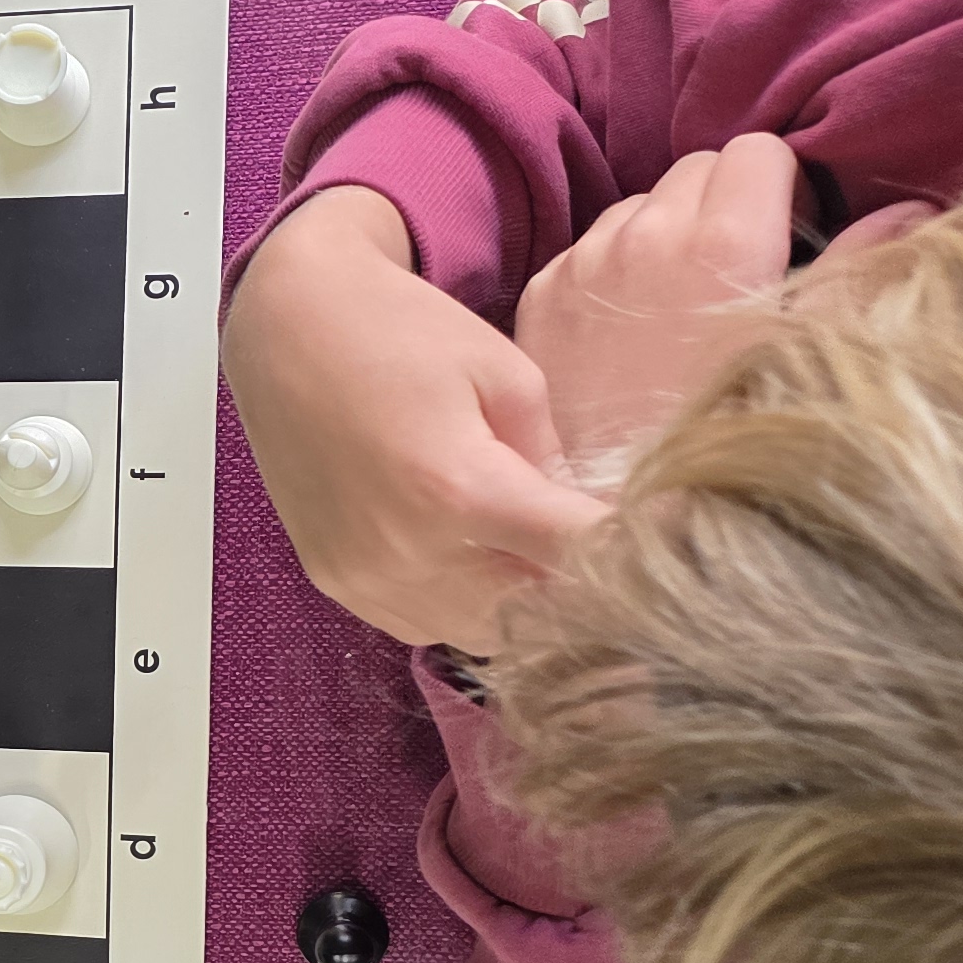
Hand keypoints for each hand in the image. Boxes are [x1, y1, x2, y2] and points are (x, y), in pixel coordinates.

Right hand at [221, 186, 608, 652]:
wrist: (286, 326)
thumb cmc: (403, 331)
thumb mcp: (508, 373)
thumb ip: (556, 460)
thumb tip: (591, 523)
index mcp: (460, 489)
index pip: (578, 560)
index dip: (636, 559)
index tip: (676, 549)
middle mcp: (406, 551)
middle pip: (533, 621)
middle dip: (581, 595)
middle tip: (613, 561)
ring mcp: (365, 575)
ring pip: (481, 636)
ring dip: (523, 607)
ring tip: (543, 556)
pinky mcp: (337, 581)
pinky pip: (425, 624)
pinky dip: (464, 605)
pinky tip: (475, 555)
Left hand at [515, 133, 933, 467]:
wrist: (609, 505)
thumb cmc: (724, 433)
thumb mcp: (805, 353)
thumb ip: (860, 270)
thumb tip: (914, 207)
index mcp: (722, 239)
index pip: (759, 151)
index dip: (783, 185)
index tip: (791, 232)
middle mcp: (646, 233)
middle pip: (699, 167)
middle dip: (728, 200)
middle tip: (744, 266)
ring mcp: (585, 261)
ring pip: (641, 203)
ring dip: (670, 228)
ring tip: (687, 297)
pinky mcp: (543, 293)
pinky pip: (589, 246)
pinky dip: (616, 264)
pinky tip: (634, 323)